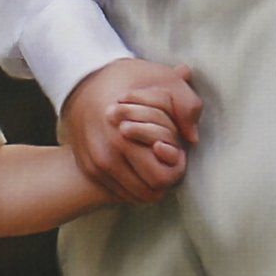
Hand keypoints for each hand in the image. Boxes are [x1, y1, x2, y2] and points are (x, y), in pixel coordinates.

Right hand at [61, 59, 200, 205]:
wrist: (82, 79)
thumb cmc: (128, 79)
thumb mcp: (164, 80)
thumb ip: (187, 106)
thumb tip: (193, 138)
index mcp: (123, 136)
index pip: (162, 177)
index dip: (176, 162)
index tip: (173, 143)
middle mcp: (105, 156)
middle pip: (151, 192)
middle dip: (164, 174)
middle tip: (164, 151)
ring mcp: (95, 165)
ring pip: (136, 196)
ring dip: (149, 182)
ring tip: (152, 156)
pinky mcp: (89, 169)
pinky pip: (121, 193)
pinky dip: (134, 182)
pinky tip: (138, 161)